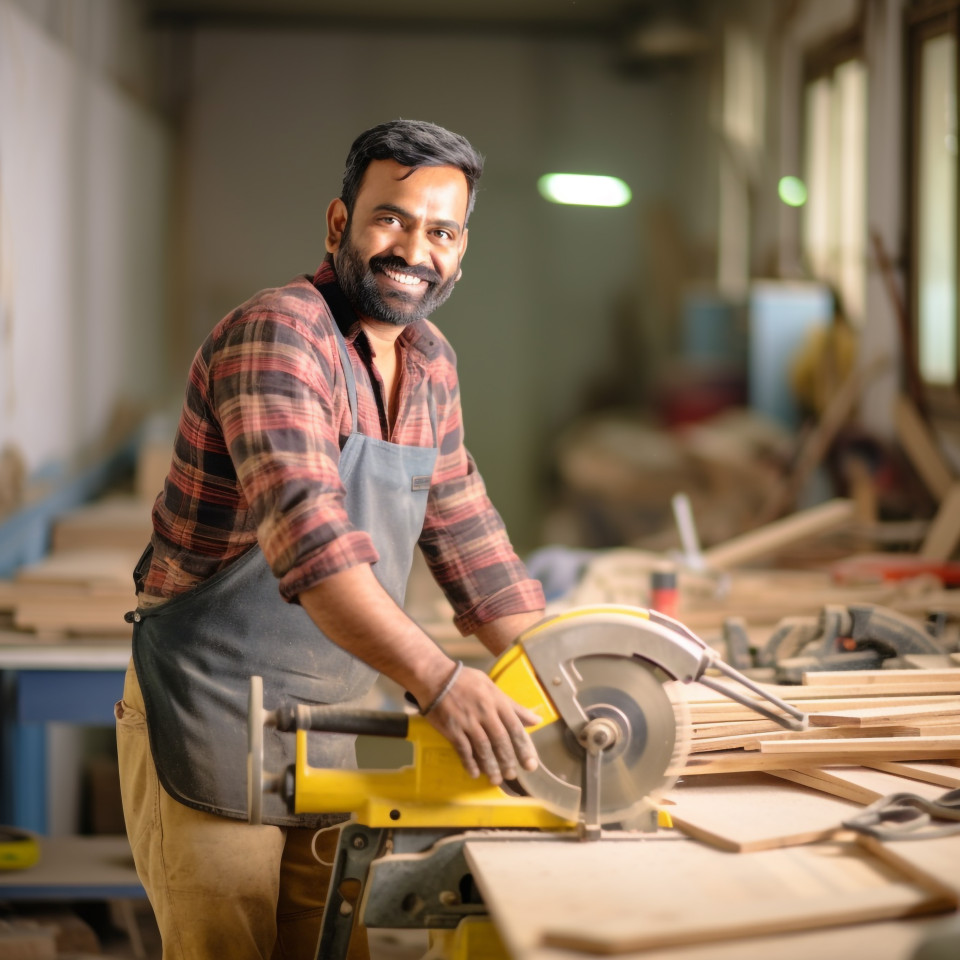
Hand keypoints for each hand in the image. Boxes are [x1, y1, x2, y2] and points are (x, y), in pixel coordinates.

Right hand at [423, 665, 540, 784]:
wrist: (435, 677)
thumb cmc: (465, 680)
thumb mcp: (492, 687)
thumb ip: (513, 705)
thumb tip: (536, 720)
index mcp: (497, 701)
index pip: (515, 728)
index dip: (524, 748)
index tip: (530, 764)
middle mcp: (485, 712)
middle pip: (500, 741)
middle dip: (508, 761)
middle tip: (512, 776)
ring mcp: (467, 721)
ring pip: (483, 748)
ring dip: (491, 766)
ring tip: (496, 779)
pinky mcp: (452, 729)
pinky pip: (463, 749)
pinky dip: (470, 763)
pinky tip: (475, 773)